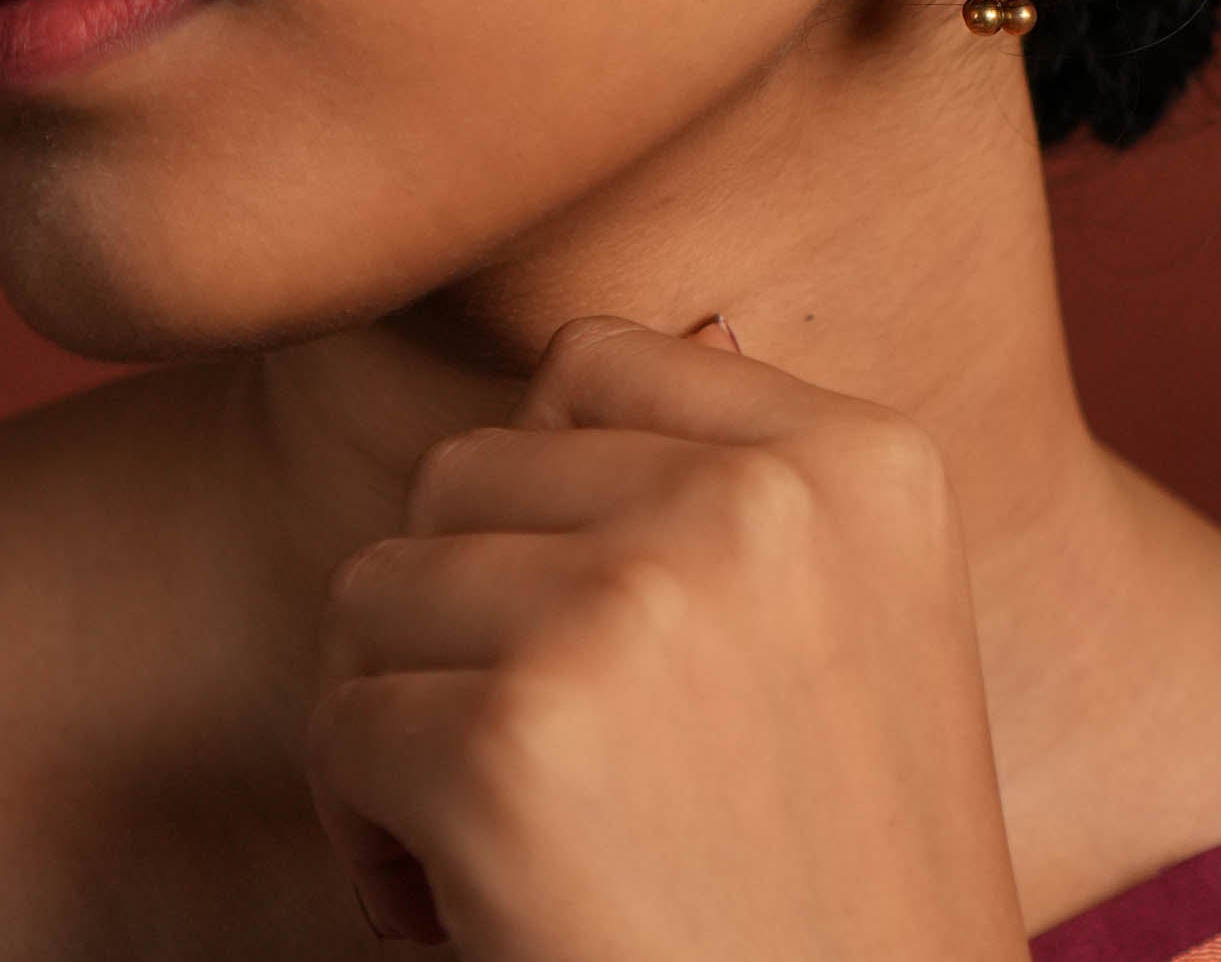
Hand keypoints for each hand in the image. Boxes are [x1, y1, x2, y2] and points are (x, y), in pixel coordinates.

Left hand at [306, 314, 1030, 959]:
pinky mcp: (516, 739)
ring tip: (510, 835)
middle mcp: (762, 500)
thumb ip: (772, 481)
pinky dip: (369, 836)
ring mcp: (638, 604)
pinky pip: (343, 723)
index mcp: (864, 460)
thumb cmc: (844, 893)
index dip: (558, 503)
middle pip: (469, 467)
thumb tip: (699, 320)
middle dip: (466, 614)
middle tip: (550, 760)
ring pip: (381, 584)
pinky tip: (474, 913)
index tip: (611, 645)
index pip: (596, 362)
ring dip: (408, 713)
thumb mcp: (874, 635)